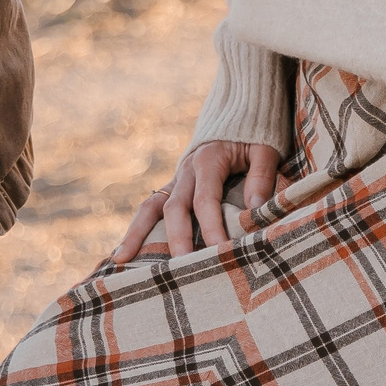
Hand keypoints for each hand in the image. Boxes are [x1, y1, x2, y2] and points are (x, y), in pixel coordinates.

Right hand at [111, 140, 281, 261]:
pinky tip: (124, 253)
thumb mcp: (265, 150)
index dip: (211, 227)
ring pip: (150, 206)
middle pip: (174, 207)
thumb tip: (255, 209)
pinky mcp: (171, 188)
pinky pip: (150, 209)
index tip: (220, 252)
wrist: (234, 117)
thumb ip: (261, 177)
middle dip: (176, 239)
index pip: (205, 199)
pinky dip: (138, 229)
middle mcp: (185, 170)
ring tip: (121, 259)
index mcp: (208, 160)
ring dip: (136, 233)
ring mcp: (175, 180)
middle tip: (181, 268)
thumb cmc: (252, 139)